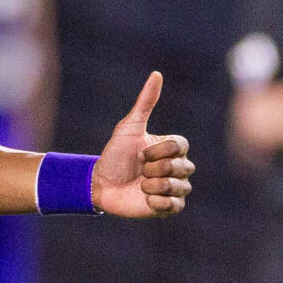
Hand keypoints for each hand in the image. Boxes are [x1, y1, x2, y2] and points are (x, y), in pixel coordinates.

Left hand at [91, 71, 193, 217]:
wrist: (100, 184)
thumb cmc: (114, 155)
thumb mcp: (129, 127)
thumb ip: (145, 102)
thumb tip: (157, 74)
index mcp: (172, 148)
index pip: (180, 146)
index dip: (158, 151)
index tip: (141, 153)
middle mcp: (178, 167)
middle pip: (182, 166)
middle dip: (154, 168)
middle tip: (139, 170)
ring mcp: (175, 188)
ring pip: (179, 186)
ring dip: (153, 185)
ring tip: (140, 184)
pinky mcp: (169, 208)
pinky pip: (174, 205)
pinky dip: (156, 201)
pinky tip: (144, 198)